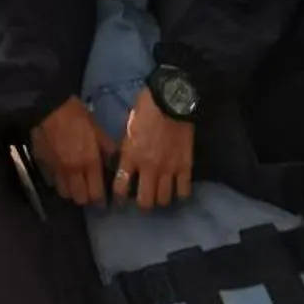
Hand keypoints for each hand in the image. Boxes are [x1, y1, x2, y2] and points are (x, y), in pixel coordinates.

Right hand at [30, 96, 116, 207]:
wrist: (49, 106)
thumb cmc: (77, 115)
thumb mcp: (97, 129)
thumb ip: (106, 147)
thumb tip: (113, 159)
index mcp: (89, 162)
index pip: (96, 193)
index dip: (100, 200)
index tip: (103, 200)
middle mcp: (74, 170)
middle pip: (79, 198)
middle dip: (86, 198)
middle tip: (89, 191)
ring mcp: (57, 169)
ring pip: (64, 193)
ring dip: (71, 191)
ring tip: (75, 184)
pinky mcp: (44, 164)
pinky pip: (53, 181)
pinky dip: (58, 182)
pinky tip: (62, 174)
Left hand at [113, 92, 195, 209]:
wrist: (171, 100)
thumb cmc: (145, 109)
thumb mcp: (127, 129)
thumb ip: (126, 150)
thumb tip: (124, 164)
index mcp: (131, 157)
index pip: (121, 188)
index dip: (118, 196)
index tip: (120, 197)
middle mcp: (149, 168)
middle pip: (144, 201)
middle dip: (141, 203)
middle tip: (142, 198)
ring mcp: (168, 169)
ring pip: (164, 199)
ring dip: (160, 199)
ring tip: (159, 194)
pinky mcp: (185, 166)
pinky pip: (184, 190)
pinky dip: (180, 193)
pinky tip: (177, 189)